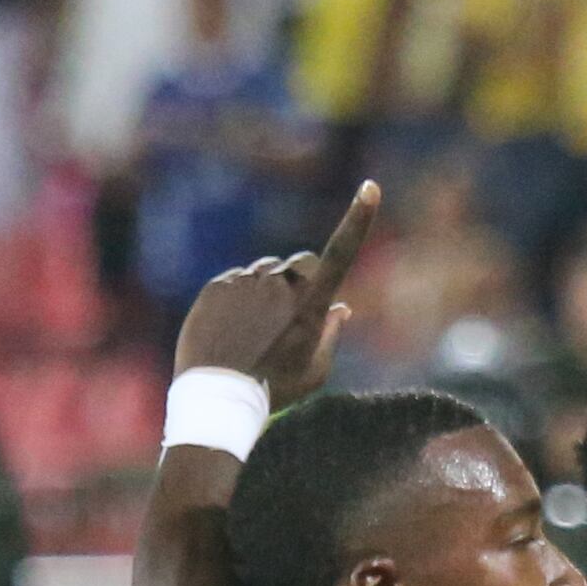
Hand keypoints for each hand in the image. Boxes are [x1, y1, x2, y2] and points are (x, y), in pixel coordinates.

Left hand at [170, 180, 383, 404]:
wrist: (217, 397)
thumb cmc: (272, 390)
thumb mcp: (314, 372)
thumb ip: (331, 335)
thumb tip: (343, 308)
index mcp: (313, 304)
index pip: (342, 253)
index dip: (358, 219)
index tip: (369, 187)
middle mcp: (282, 285)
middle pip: (301, 263)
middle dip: (301, 279)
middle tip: (288, 318)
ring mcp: (248, 282)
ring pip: (266, 273)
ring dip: (266, 291)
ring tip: (252, 333)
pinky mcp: (219, 285)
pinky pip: (236, 281)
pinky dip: (238, 299)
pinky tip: (230, 331)